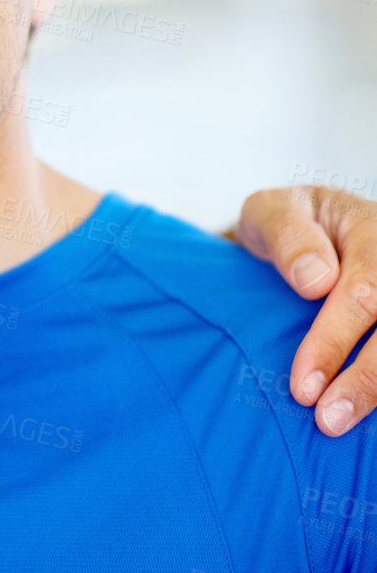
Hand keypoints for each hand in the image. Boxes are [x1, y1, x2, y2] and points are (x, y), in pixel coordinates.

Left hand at [236, 185, 376, 436]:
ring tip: (342, 424)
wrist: (312, 228)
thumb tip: (316, 281)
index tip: (303, 388)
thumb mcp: (271, 212)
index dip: (335, 344)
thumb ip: (288, 235)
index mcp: (373, 231)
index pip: (365, 294)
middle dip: (366, 381)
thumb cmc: (289, 224)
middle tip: (328, 420)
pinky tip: (370, 421)